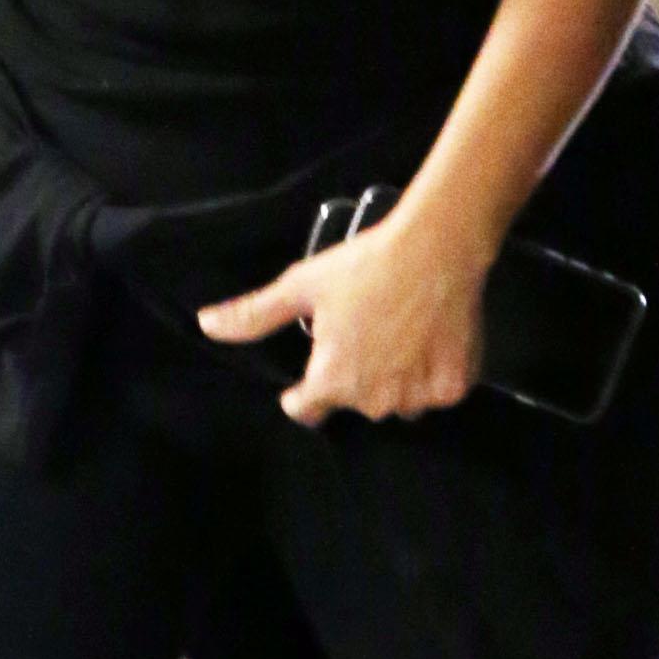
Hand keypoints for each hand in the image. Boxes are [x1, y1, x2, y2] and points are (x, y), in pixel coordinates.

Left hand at [200, 204, 491, 425]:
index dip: (304, 394)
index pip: (308, 410)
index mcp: (331, 380)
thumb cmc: (369, 265)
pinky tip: (428, 340)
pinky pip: (435, 392)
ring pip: (397, 401)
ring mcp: (415, 397)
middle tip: (366, 332)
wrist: (436, 249)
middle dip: (356, 375)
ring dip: (395, 378)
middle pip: (355, 402)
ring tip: (399, 333)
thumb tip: (207, 325)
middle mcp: (372, 399)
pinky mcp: (451, 389)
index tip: (309, 379)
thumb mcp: (301, 286)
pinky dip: (432, 373)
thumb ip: (253, 315)